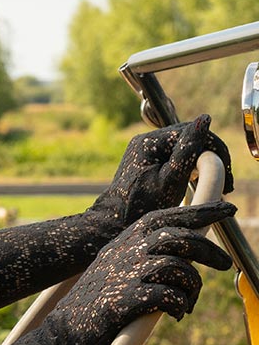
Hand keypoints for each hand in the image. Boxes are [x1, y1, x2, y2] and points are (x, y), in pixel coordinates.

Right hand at [45, 200, 235, 344]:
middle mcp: (122, 253)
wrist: (61, 337)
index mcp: (121, 244)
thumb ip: (139, 262)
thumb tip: (179, 262)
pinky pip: (168, 295)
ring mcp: (122, 275)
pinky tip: (175, 315)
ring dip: (191, 287)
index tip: (226, 209)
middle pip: (176, 237)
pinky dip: (179, 305)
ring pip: (176, 267)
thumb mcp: (113, 274)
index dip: (198, 212)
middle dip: (208, 250)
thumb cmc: (92, 310)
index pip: (164, 217)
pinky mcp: (123, 301)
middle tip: (225, 264)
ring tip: (187, 305)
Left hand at [89, 116, 233, 235]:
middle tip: (227, 184)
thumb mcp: (172, 180)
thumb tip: (204, 119)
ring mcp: (146, 150)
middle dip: (212, 156)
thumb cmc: (143, 207)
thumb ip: (188, 150)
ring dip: (204, 163)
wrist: (115, 225)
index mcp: (150, 141)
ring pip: (185, 148)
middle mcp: (146, 140)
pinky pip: (176, 157)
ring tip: (217, 186)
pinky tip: (200, 184)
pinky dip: (192, 168)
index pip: (193, 131)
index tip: (228, 177)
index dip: (216, 150)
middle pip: (190, 138)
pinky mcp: (148, 162)